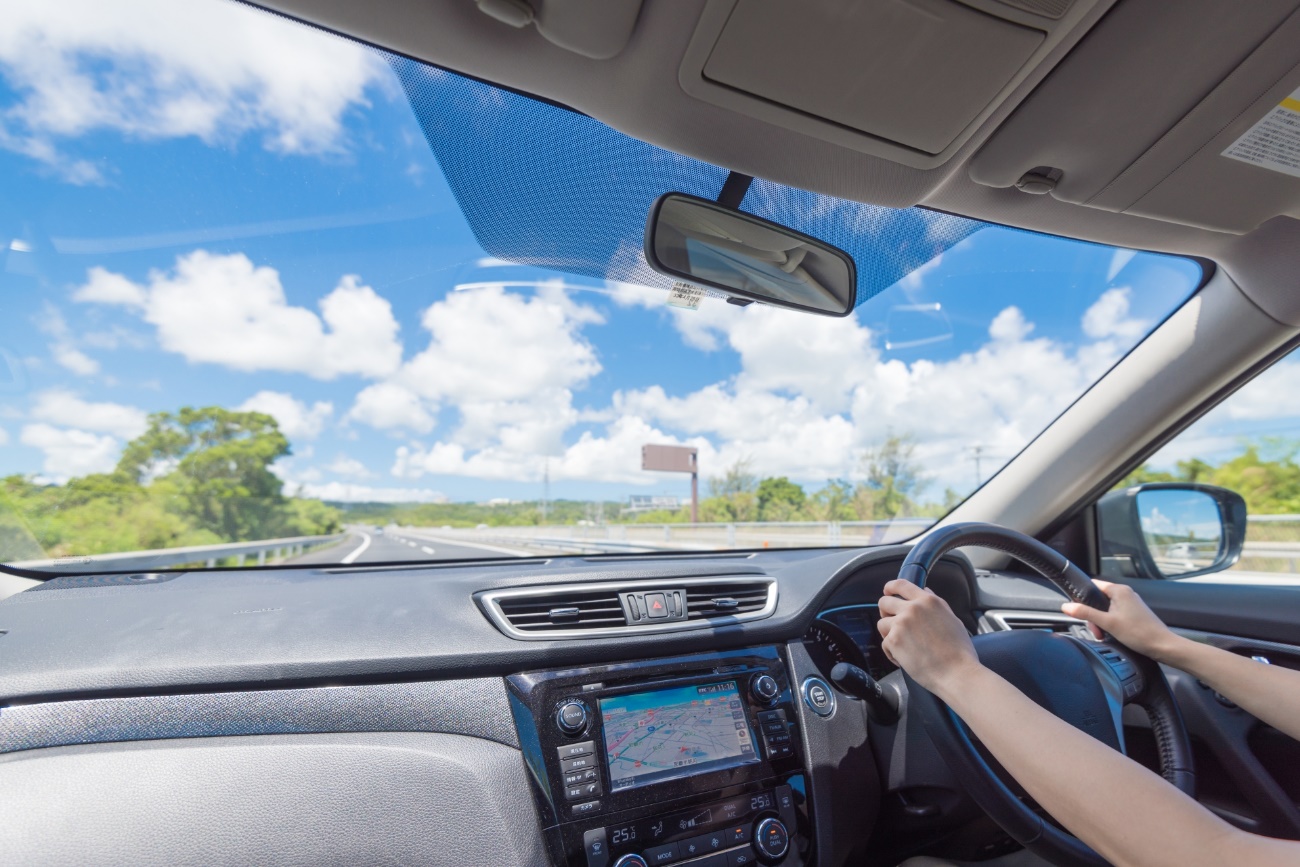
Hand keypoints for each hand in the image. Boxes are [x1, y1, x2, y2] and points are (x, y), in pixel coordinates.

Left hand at [878, 579, 980, 697]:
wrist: (957, 672)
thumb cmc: (959, 651)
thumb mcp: (952, 619)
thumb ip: (936, 603)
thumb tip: (926, 591)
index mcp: (928, 601)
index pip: (901, 584)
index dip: (890, 587)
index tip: (887, 591)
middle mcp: (912, 609)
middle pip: (884, 602)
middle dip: (885, 612)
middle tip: (893, 623)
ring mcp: (901, 624)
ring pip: (882, 624)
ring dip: (889, 634)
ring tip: (905, 646)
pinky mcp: (893, 640)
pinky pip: (884, 643)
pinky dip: (892, 652)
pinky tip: (906, 658)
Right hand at [1061, 580, 1182, 661]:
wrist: (1163, 646)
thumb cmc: (1139, 633)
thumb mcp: (1107, 623)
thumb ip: (1085, 613)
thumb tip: (1066, 606)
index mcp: (1119, 590)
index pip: (1092, 586)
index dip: (1082, 598)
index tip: (1079, 611)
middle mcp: (1126, 593)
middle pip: (1098, 600)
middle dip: (1093, 616)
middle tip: (1096, 630)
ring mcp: (1131, 603)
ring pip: (1107, 609)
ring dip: (1102, 622)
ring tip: (1105, 635)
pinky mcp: (1135, 613)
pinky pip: (1116, 614)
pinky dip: (1111, 624)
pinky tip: (1113, 635)